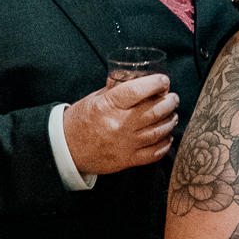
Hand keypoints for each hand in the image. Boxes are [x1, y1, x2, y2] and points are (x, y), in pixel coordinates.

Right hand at [63, 72, 177, 175]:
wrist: (66, 150)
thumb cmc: (79, 121)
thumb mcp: (94, 99)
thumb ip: (115, 90)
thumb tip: (135, 78)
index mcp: (108, 106)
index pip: (137, 91)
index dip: (155, 83)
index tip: (164, 80)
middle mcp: (119, 124)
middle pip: (154, 111)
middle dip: (169, 102)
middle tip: (173, 98)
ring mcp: (125, 144)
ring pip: (158, 131)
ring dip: (170, 121)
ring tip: (173, 115)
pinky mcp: (127, 160)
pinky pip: (154, 153)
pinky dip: (165, 144)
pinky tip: (167, 136)